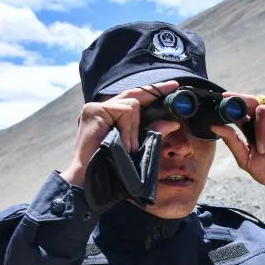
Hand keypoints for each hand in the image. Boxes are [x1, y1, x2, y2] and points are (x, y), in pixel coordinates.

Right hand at [62, 81, 181, 186]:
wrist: (89, 178)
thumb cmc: (111, 166)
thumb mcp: (137, 146)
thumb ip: (151, 132)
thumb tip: (173, 122)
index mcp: (111, 115)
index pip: (134, 98)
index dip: (153, 91)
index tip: (173, 86)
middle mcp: (102, 108)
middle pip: (134, 94)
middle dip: (156, 91)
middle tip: (175, 85)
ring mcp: (96, 107)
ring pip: (132, 105)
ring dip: (134, 128)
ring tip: (127, 147)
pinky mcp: (94, 110)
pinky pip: (124, 111)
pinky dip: (128, 129)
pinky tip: (121, 143)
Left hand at [211, 94, 264, 198]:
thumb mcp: (245, 158)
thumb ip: (232, 141)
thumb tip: (214, 126)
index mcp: (252, 130)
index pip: (240, 112)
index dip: (232, 103)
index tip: (222, 99)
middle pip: (252, 102)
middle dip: (242, 101)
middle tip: (234, 103)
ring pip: (262, 110)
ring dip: (260, 131)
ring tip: (264, 149)